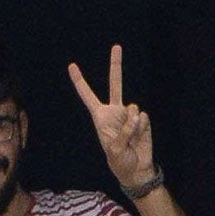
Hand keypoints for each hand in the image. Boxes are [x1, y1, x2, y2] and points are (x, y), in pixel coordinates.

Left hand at [67, 44, 154, 188]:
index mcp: (100, 117)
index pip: (87, 95)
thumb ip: (123, 132)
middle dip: (116, 64)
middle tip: (116, 46)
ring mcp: (130, 114)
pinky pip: (143, 118)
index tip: (72, 66)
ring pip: (133, 109)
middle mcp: (115, 111)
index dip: (80, 81)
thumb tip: (136, 115)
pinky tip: (139, 137)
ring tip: (129, 139)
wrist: (137, 169)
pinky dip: (141, 128)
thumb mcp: (113, 150)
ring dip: (132, 125)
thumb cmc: (119, 161)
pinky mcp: (143, 120)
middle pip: (116, 84)